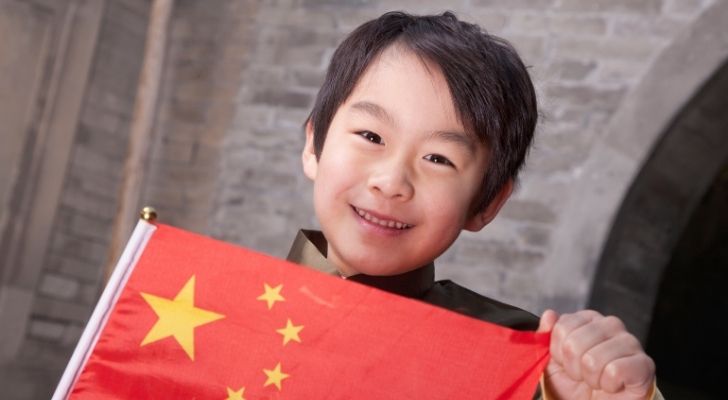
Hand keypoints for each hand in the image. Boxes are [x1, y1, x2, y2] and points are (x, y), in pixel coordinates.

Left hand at [537, 310, 655, 399]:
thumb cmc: (577, 384)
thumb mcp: (553, 361)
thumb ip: (547, 336)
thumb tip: (549, 315)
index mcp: (588, 319)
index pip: (562, 327)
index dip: (559, 352)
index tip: (567, 362)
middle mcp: (611, 325)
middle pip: (574, 344)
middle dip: (574, 368)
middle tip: (583, 375)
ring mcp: (630, 342)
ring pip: (593, 359)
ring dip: (591, 378)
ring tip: (598, 380)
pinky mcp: (644, 364)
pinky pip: (615, 371)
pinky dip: (608, 385)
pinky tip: (612, 385)